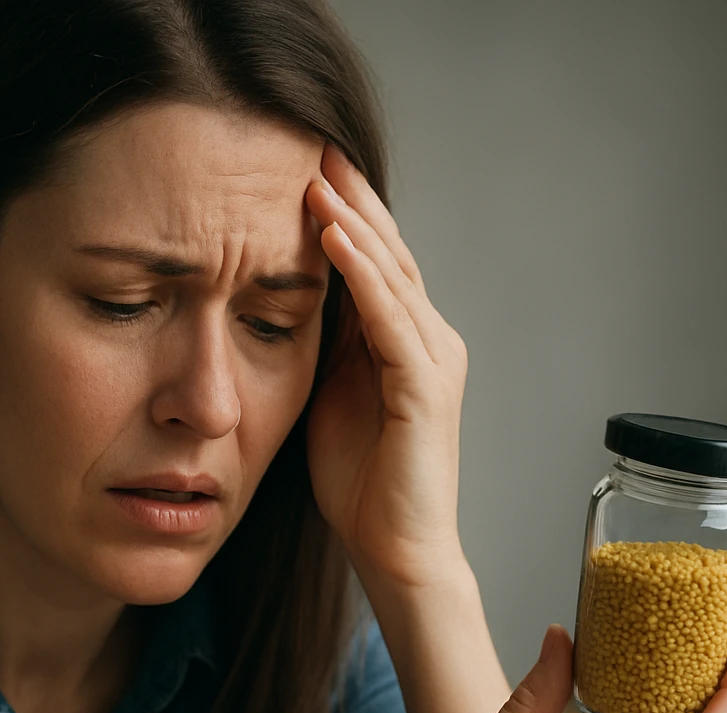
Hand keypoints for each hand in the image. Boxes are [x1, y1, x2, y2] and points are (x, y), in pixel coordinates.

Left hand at [304, 147, 468, 587]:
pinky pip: (391, 321)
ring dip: (354, 224)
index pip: (376, 263)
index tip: (303, 166)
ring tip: (317, 178)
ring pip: (393, 276)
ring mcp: (434, 362)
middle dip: (353, 199)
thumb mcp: (331, 398)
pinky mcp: (425, 389)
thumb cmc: (363, 485)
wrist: (396, 552)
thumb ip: (327, 348)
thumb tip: (292, 298)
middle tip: (314, 146)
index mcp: (405, 344)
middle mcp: (430, 342)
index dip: (344, 213)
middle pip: (390, 253)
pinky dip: (364, 277)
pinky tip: (333, 240)